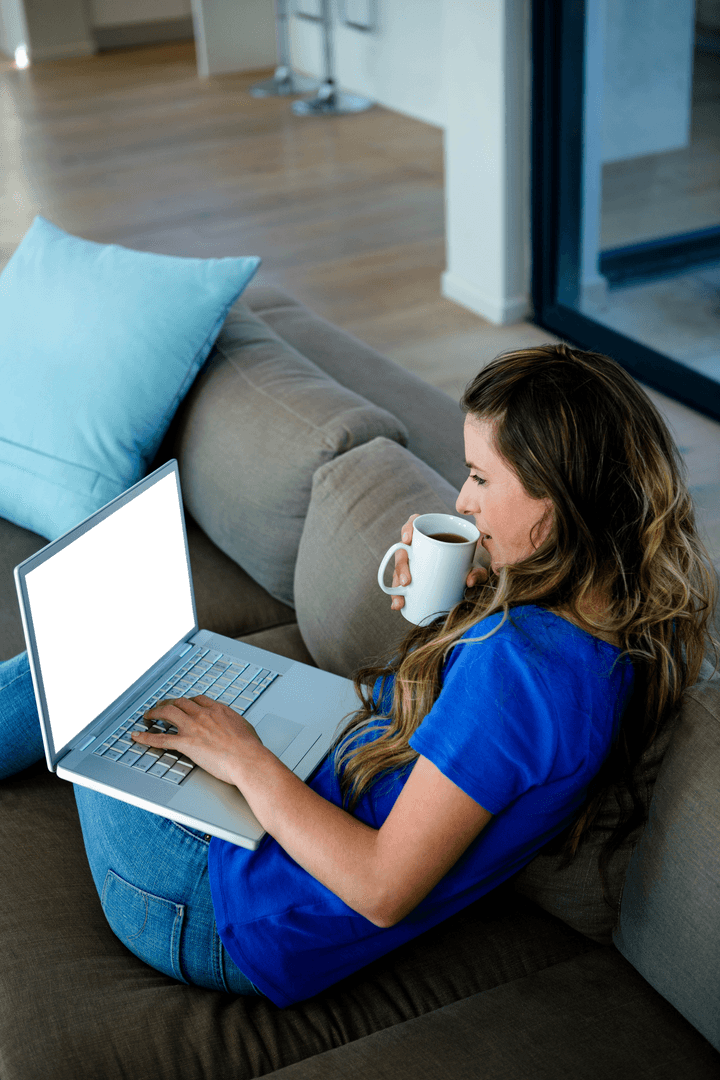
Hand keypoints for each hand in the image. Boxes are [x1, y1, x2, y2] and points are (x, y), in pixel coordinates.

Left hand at [131, 695, 265, 787]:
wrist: (248, 759)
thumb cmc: (250, 748)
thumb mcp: (245, 727)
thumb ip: (235, 724)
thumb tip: (237, 728)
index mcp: (218, 710)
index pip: (197, 699)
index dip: (187, 701)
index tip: (183, 704)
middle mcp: (204, 714)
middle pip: (180, 702)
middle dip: (168, 703)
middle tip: (161, 706)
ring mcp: (193, 727)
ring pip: (167, 713)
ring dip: (155, 712)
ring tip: (148, 715)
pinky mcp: (186, 743)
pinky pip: (161, 738)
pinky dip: (145, 736)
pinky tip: (137, 736)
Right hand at [390, 514, 488, 610]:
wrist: (468, 575)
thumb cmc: (468, 564)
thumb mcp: (474, 566)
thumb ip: (477, 571)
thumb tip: (469, 581)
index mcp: (430, 534)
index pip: (414, 524)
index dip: (408, 529)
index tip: (408, 540)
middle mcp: (417, 547)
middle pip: (403, 550)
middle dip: (401, 566)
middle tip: (407, 581)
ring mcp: (412, 562)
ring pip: (399, 569)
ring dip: (396, 585)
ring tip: (400, 600)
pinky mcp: (411, 577)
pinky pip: (400, 584)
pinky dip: (397, 595)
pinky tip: (397, 605)